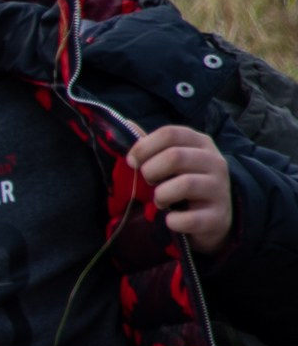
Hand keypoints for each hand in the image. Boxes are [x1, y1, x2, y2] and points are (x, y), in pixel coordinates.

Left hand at [131, 125, 232, 255]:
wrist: (215, 216)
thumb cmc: (186, 182)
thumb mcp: (174, 160)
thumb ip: (153, 146)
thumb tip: (127, 124)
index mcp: (201, 143)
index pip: (170, 133)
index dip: (144, 147)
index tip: (132, 162)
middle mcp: (214, 162)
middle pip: (175, 156)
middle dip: (151, 170)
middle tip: (148, 181)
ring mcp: (219, 189)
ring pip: (185, 184)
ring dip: (161, 195)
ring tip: (160, 201)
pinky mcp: (218, 216)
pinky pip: (190, 219)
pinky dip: (173, 221)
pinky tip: (171, 220)